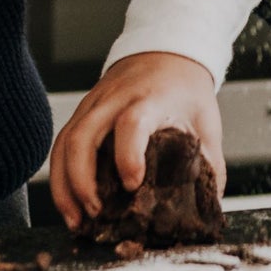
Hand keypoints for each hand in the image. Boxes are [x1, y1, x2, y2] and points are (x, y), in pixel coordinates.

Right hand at [50, 52, 223, 229]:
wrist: (167, 50)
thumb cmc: (186, 88)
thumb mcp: (206, 121)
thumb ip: (209, 164)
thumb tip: (210, 208)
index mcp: (151, 99)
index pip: (132, 122)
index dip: (128, 155)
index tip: (132, 185)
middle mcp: (115, 100)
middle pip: (83, 136)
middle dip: (82, 181)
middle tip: (96, 213)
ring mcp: (93, 104)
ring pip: (65, 142)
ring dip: (64, 185)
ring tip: (77, 220)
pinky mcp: (82, 111)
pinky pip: (60, 143)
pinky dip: (59, 177)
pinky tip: (69, 203)